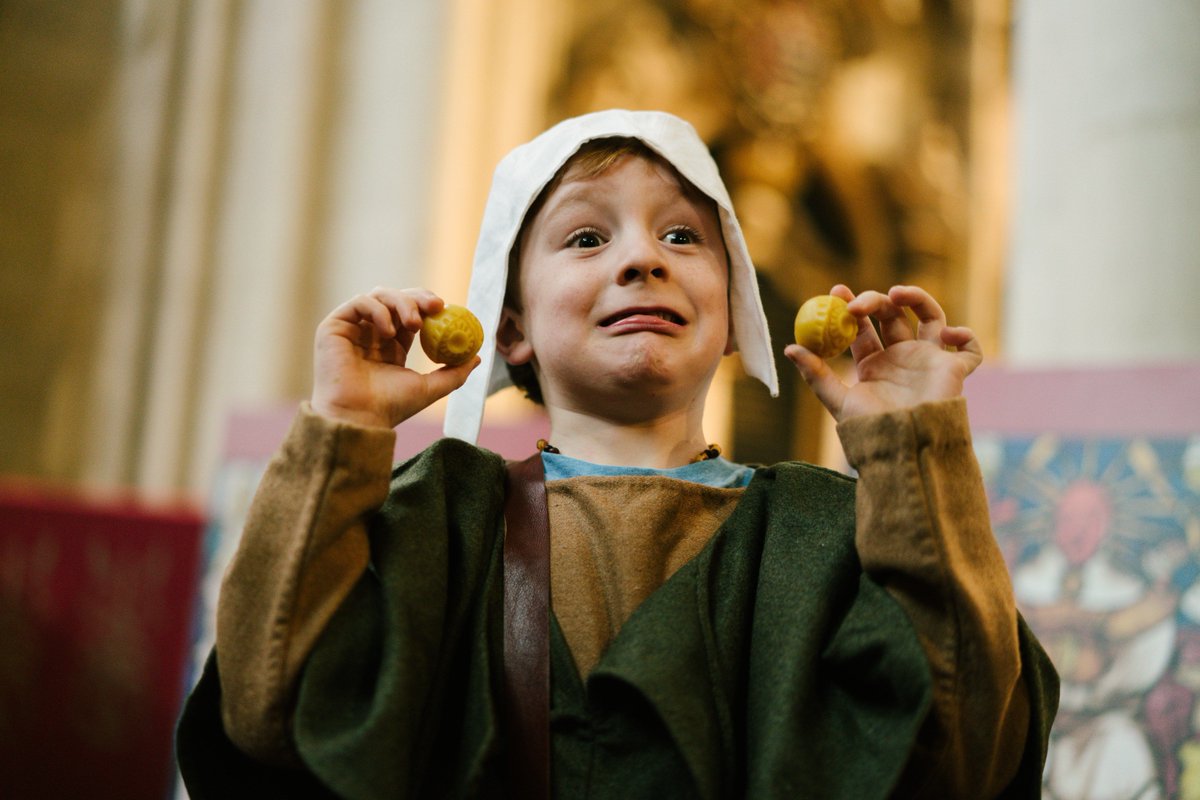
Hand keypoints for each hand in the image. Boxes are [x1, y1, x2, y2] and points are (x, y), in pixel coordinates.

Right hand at [311, 287, 478, 428]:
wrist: (359, 417)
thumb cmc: (391, 407)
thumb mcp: (430, 388)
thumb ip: (454, 373)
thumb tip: (477, 357)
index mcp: (391, 345)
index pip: (411, 314)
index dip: (427, 306)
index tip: (446, 308)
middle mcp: (371, 334)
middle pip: (396, 299)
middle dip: (418, 297)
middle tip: (436, 305)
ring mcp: (353, 328)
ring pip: (379, 296)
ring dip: (402, 303)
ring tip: (414, 324)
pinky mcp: (334, 326)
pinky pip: (360, 303)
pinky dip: (378, 309)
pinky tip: (388, 331)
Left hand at [784, 284, 981, 422]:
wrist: (905, 448)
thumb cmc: (871, 429)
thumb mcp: (838, 401)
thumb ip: (816, 375)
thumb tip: (789, 348)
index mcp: (874, 365)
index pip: (863, 328)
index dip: (850, 307)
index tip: (836, 291)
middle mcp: (902, 359)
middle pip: (892, 316)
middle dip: (875, 300)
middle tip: (857, 302)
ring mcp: (929, 361)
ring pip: (931, 317)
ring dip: (917, 298)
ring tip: (896, 294)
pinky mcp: (954, 370)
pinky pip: (970, 350)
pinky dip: (966, 336)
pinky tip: (947, 333)